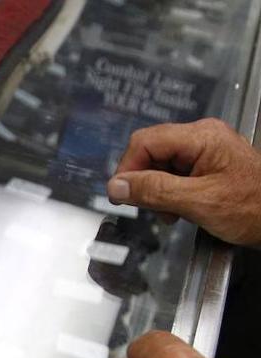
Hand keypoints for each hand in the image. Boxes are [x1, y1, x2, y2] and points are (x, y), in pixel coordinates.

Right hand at [106, 118, 260, 246]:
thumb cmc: (255, 209)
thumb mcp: (198, 202)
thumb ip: (155, 191)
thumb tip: (118, 185)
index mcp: (201, 137)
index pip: (144, 142)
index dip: (128, 169)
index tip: (121, 195)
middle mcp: (202, 138)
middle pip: (150, 152)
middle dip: (144, 183)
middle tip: (151, 208)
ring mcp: (204, 151)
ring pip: (159, 166)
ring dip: (156, 192)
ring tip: (172, 212)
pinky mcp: (206, 166)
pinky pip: (173, 175)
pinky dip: (169, 194)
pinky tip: (180, 209)